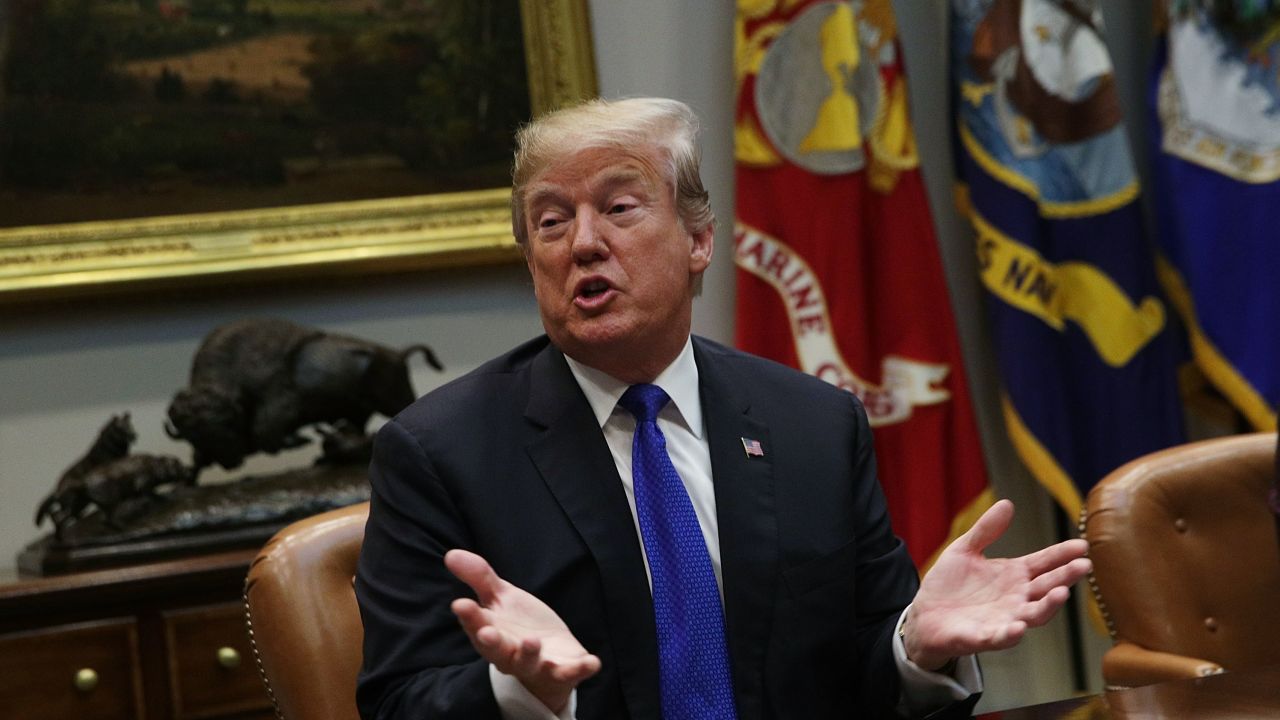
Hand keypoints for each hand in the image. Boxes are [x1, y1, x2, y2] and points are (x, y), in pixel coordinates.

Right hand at [445, 549, 601, 712]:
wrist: (547, 657)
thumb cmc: (517, 626)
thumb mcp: (500, 598)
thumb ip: (479, 577)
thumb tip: (451, 553)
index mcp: (492, 634)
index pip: (477, 626)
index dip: (469, 617)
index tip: (460, 604)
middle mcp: (511, 653)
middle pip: (498, 650)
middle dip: (492, 643)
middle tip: (488, 632)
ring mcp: (537, 664)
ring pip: (530, 663)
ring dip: (530, 654)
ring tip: (533, 641)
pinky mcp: (563, 670)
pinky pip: (571, 672)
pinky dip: (581, 669)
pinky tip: (592, 662)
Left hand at [902, 499, 1090, 670]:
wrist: (924, 615)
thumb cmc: (949, 584)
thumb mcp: (965, 549)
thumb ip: (985, 530)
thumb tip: (1007, 504)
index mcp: (1014, 575)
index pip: (1043, 563)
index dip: (1062, 554)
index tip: (1081, 545)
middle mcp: (1016, 598)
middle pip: (1046, 587)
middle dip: (1065, 577)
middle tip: (1083, 565)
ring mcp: (1004, 619)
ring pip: (1033, 614)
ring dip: (1047, 606)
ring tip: (1061, 593)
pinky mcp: (984, 637)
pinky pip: (1000, 637)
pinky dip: (1010, 634)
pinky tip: (1018, 627)